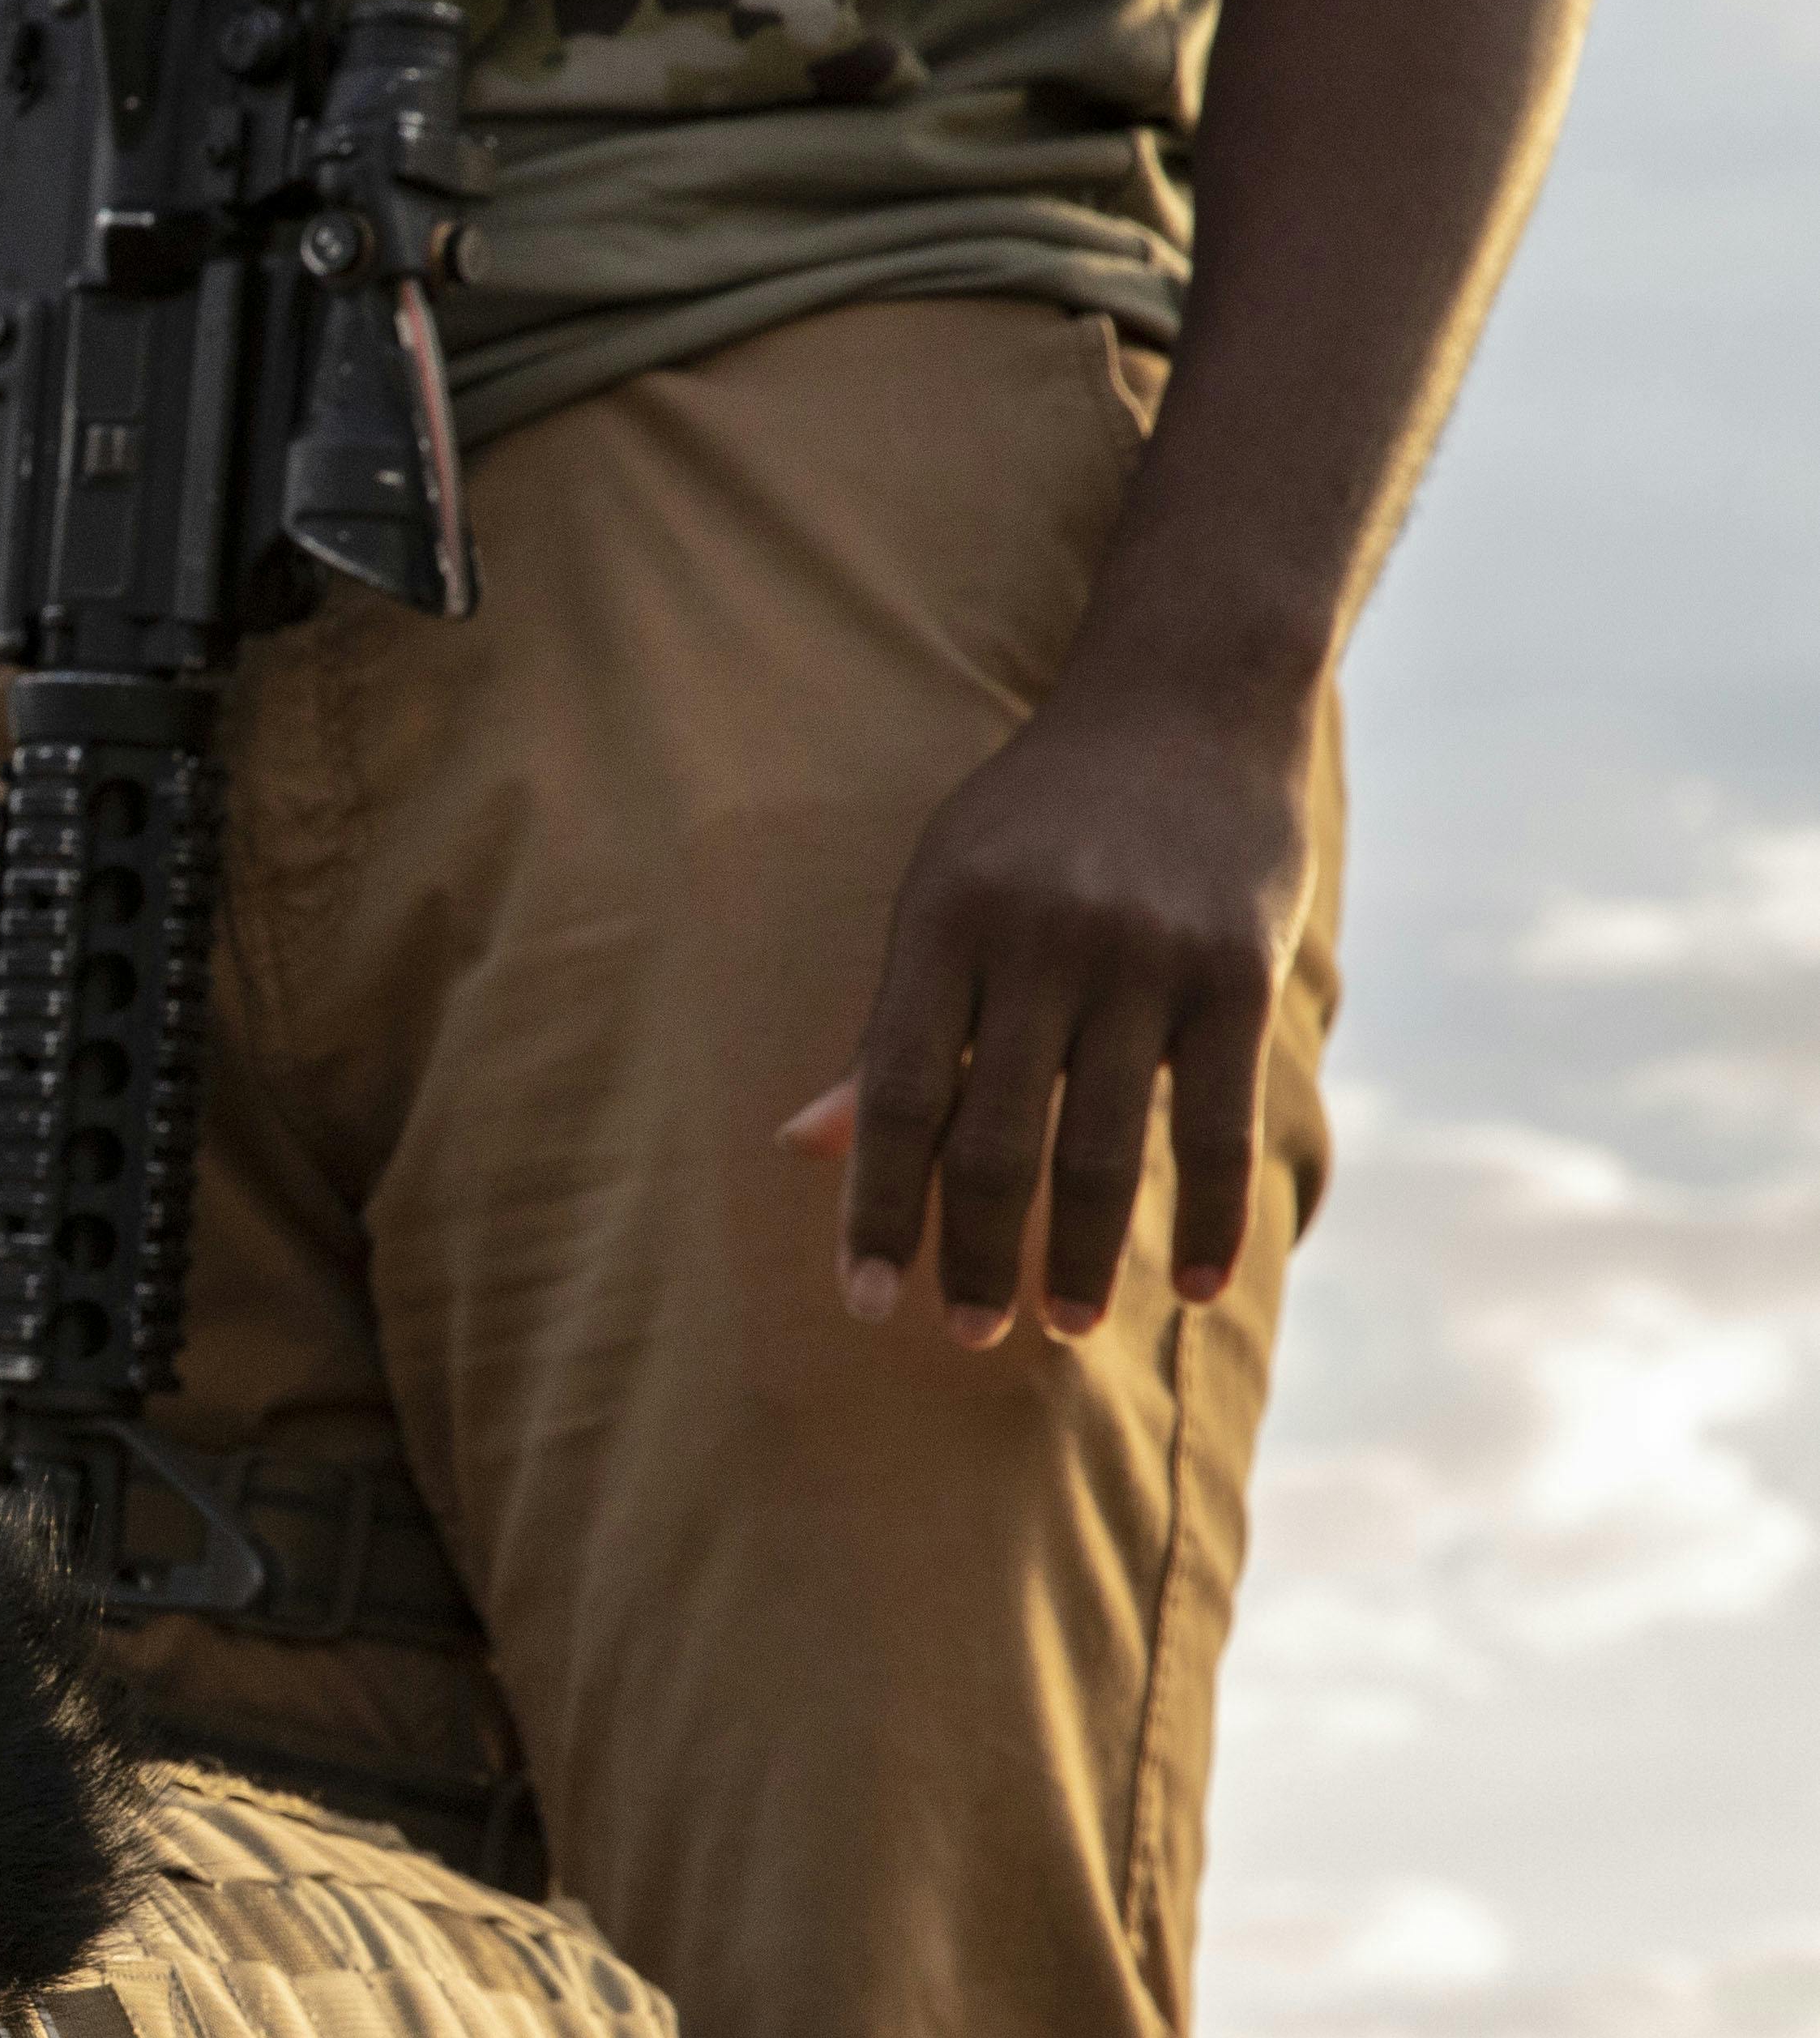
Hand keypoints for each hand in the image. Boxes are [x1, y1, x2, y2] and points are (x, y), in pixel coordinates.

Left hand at [780, 671, 1322, 1344]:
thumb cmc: (1036, 821)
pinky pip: (1217, 1124)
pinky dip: (1205, 1218)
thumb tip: (798, 1147)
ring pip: (1103, 1147)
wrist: (1186, 701)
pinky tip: (1188, 1287)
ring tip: (1062, 1327)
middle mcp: (1041, 942)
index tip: (865, 1300)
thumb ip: (889, 1028)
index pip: (897, 1098)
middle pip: (995, 1140)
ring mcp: (1145, 958)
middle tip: (967, 1336)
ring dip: (1079, 1256)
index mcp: (944, 924)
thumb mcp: (940, 896)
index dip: (877, 1208)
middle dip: (976, 1253)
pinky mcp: (1238, 973)